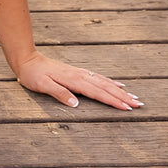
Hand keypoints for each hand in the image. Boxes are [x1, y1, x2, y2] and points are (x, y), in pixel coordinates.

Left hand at [13, 51, 142, 110]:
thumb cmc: (33, 75)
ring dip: (120, 90)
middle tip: (140, 104)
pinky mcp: (79, 73)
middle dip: (123, 97)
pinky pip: (99, 78)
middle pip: (106, 88)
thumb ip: (59, 93)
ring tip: (134, 97)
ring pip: (105, 83)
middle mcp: (81, 76)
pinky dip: (111, 82)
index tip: (127, 108)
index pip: (98, 93)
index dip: (113, 101)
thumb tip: (76, 104)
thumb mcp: (42, 85)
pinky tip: (118, 85)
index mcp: (74, 81)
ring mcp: (81, 73)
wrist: (28, 60)